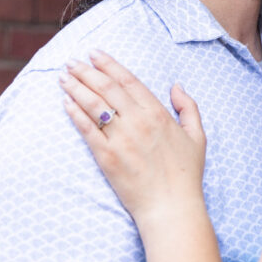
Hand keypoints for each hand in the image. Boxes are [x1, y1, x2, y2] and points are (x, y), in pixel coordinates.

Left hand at [61, 50, 205, 222]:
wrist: (171, 207)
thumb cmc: (186, 174)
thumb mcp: (197, 137)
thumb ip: (188, 107)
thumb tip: (176, 85)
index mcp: (158, 113)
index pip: (128, 80)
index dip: (109, 64)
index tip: (95, 54)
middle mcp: (137, 121)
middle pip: (106, 87)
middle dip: (86, 71)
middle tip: (72, 61)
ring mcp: (120, 139)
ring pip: (93, 104)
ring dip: (76, 87)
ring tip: (63, 77)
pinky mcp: (106, 157)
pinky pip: (86, 129)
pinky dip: (74, 113)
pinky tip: (65, 102)